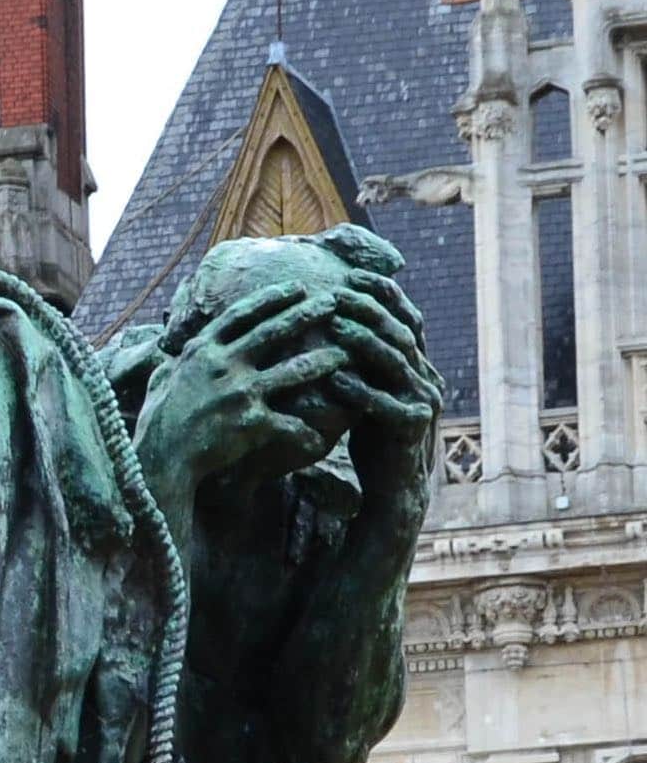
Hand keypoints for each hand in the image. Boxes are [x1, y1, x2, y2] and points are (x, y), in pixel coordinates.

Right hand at [137, 286, 347, 493]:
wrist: (159, 461)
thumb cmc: (154, 425)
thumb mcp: (157, 384)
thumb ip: (168, 366)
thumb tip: (167, 357)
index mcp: (202, 351)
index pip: (243, 314)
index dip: (272, 299)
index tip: (296, 288)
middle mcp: (224, 365)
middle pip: (274, 331)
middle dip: (307, 313)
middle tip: (333, 302)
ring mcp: (240, 392)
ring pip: (293, 370)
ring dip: (322, 362)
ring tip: (343, 355)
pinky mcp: (251, 422)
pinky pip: (288, 425)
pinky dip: (305, 434)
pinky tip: (320, 440)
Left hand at [325, 276, 441, 494]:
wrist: (394, 487)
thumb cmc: (375, 439)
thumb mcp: (373, 393)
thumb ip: (366, 365)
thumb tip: (338, 325)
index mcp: (420, 365)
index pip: (406, 319)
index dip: (384, 294)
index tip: (353, 275)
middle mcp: (427, 377)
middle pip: (401, 333)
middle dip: (371, 309)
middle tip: (339, 293)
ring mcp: (423, 402)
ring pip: (395, 362)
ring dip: (365, 342)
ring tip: (336, 326)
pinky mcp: (410, 429)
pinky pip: (382, 405)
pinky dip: (358, 390)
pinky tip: (335, 379)